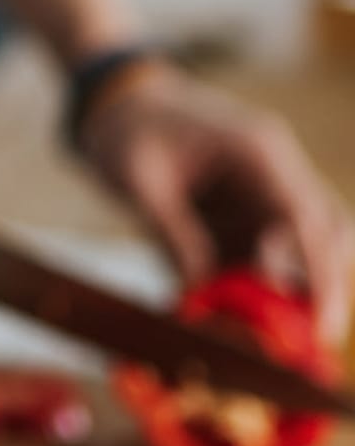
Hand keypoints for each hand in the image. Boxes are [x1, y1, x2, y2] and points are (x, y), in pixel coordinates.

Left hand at [77, 65, 353, 341]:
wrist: (117, 101)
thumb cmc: (128, 130)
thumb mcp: (141, 182)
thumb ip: (174, 238)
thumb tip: (202, 296)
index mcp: (258, 154)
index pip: (309, 220)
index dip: (324, 277)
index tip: (323, 329)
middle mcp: (274, 173)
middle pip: (328, 235)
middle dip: (324, 288)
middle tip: (304, 344)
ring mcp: (263, 192)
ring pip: (305, 248)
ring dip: (291, 291)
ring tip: (263, 335)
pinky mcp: (245, 211)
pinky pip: (265, 256)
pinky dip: (256, 286)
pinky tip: (223, 311)